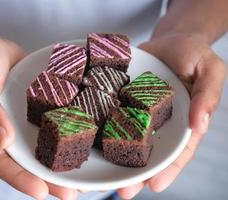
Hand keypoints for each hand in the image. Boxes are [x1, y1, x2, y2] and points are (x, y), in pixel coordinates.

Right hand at [0, 33, 77, 199]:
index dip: (17, 177)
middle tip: (68, 195)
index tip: (40, 191)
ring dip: (55, 166)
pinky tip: (76, 147)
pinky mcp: (31, 113)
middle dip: (44, 180)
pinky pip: (45, 128)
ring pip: (35, 149)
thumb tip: (2, 139)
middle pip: (20, 162)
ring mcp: (17, 124)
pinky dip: (59, 139)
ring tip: (78, 183)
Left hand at [117, 33, 226, 198]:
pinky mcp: (123, 101)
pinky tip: (90, 140)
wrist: (170, 40)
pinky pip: (113, 117)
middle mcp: (159, 124)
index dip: (167, 171)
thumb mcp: (210, 70)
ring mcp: (139, 114)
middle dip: (136, 175)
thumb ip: (208, 95)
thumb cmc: (193, 54)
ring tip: (103, 179)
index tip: (153, 186)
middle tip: (123, 192)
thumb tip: (198, 123)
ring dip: (116, 160)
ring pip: (128, 141)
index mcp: (183, 123)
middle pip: (149, 154)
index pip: (178, 153)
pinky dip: (104, 130)